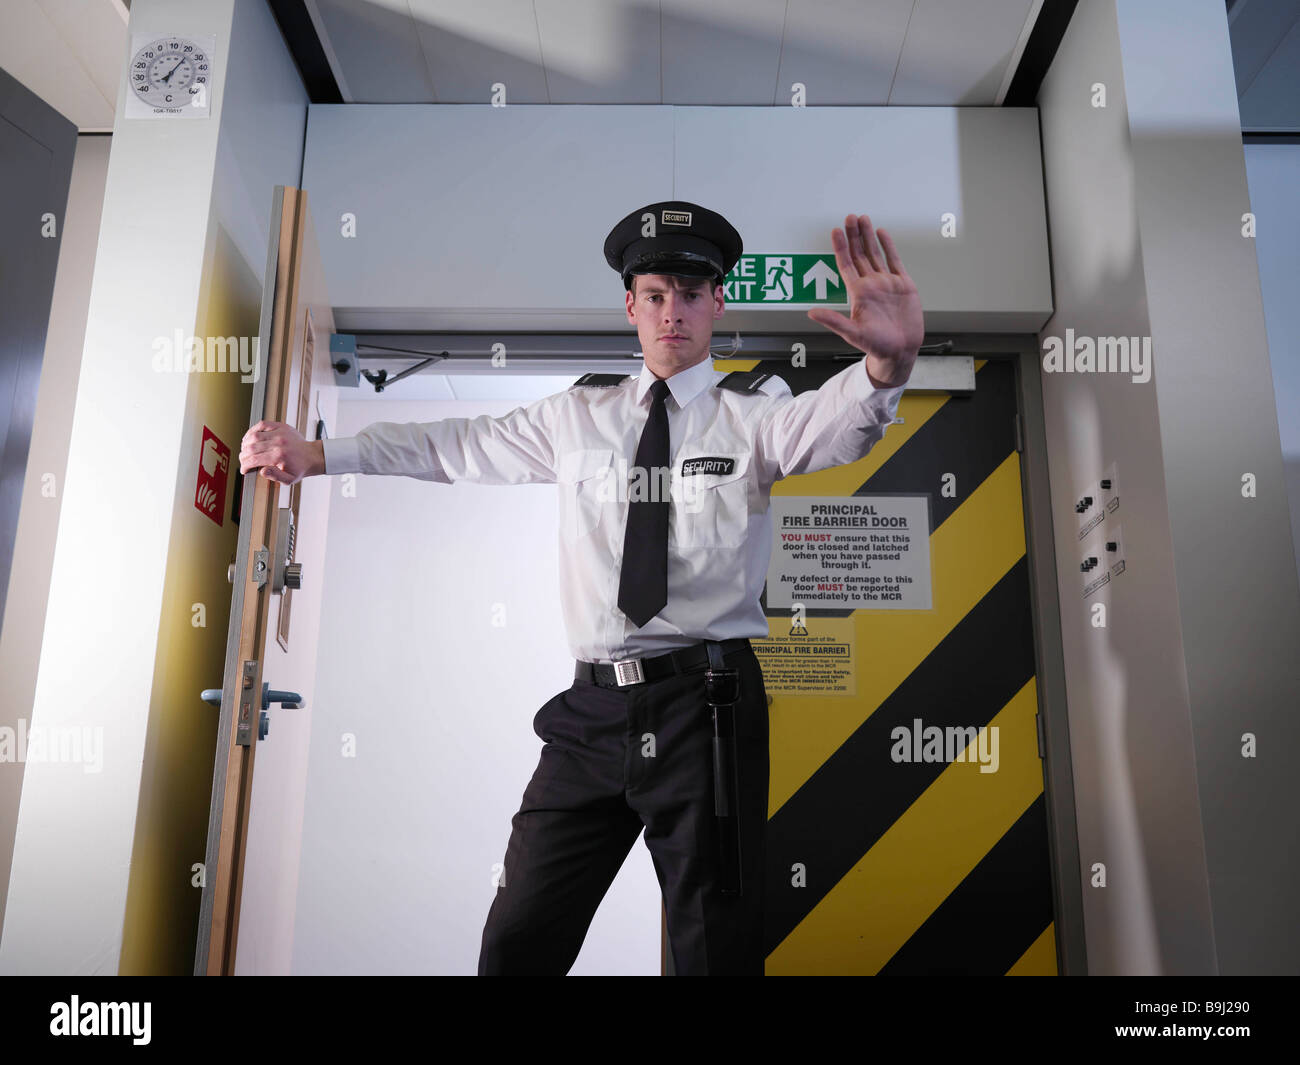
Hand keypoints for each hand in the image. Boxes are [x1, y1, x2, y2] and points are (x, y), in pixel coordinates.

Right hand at [238, 420, 319, 484]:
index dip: (245, 465)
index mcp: (279, 456)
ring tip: (245, 449)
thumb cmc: (300, 468)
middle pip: (251, 447)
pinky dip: (253, 430)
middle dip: (243, 455)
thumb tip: (262, 471)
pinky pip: (262, 424)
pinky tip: (250, 437)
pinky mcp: (281, 426)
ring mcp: (279, 433)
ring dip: (245, 443)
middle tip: (243, 460)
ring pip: (254, 435)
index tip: (244, 469)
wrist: (312, 456)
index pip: (254, 460)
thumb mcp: (289, 479)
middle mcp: (278, 443)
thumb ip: (275, 476)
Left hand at [807, 214, 923, 386]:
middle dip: (854, 235)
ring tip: (862, 219)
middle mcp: (871, 285)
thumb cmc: (876, 346)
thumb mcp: (852, 333)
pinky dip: (888, 246)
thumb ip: (833, 320)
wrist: (900, 351)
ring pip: (875, 254)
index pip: (846, 264)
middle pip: (859, 254)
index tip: (835, 231)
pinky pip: (894, 261)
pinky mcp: (903, 285)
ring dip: (868, 236)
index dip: (840, 247)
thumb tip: (811, 312)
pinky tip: (882, 233)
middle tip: (849, 217)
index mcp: (858, 294)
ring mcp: (886, 283)